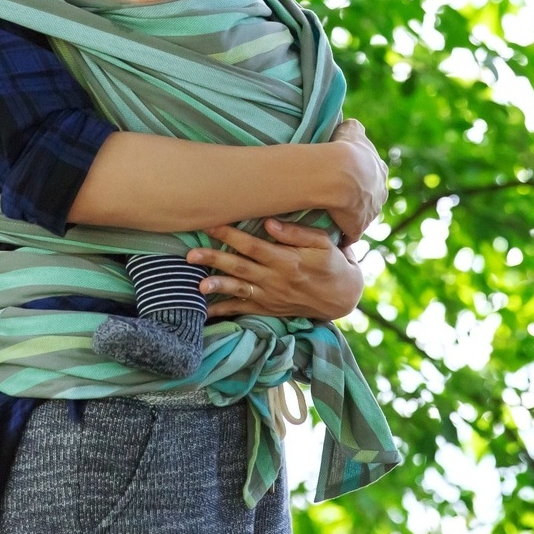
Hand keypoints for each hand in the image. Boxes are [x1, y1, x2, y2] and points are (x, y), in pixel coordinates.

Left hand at [186, 220, 364, 320]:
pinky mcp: (269, 308)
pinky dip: (225, 311)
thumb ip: (296, 233)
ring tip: (197, 286)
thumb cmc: (332, 262)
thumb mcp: (323, 243)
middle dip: (214, 259)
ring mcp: (271, 296)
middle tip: (190, 254)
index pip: (253, 245)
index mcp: (287, 260)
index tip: (210, 223)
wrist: (343, 297)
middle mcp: (276, 279)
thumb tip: (269, 223)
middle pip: (240, 267)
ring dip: (217, 287)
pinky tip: (206, 311)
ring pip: (239, 290)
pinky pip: (244, 310)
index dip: (230, 235)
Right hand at [325, 118, 387, 245]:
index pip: (372, 176)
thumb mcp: (352, 130)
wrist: (339, 174)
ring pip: (360, 216)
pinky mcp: (357, 228)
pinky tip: (330, 232)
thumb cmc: (345, 149)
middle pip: (370, 198)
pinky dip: (342, 233)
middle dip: (358, 198)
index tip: (347, 177)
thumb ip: (355, 128)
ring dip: (349, 216)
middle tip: (338, 196)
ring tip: (331, 213)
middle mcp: (380, 194)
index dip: (360, 177)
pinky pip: (349, 233)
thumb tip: (351, 125)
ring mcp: (370, 213)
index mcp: (380, 171)